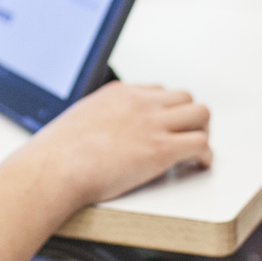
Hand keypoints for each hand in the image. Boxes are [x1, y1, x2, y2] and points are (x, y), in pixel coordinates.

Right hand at [25, 81, 212, 208]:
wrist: (54, 169)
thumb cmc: (58, 154)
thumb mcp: (78, 120)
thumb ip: (98, 120)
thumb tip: (98, 135)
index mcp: (119, 93)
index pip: (157, 91)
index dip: (165, 111)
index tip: (165, 125)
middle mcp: (140, 102)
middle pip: (185, 97)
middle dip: (189, 118)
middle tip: (186, 137)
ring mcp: (152, 124)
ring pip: (201, 114)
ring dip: (202, 131)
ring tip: (196, 150)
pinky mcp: (161, 149)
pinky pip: (201, 143)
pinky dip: (206, 155)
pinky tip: (200, 164)